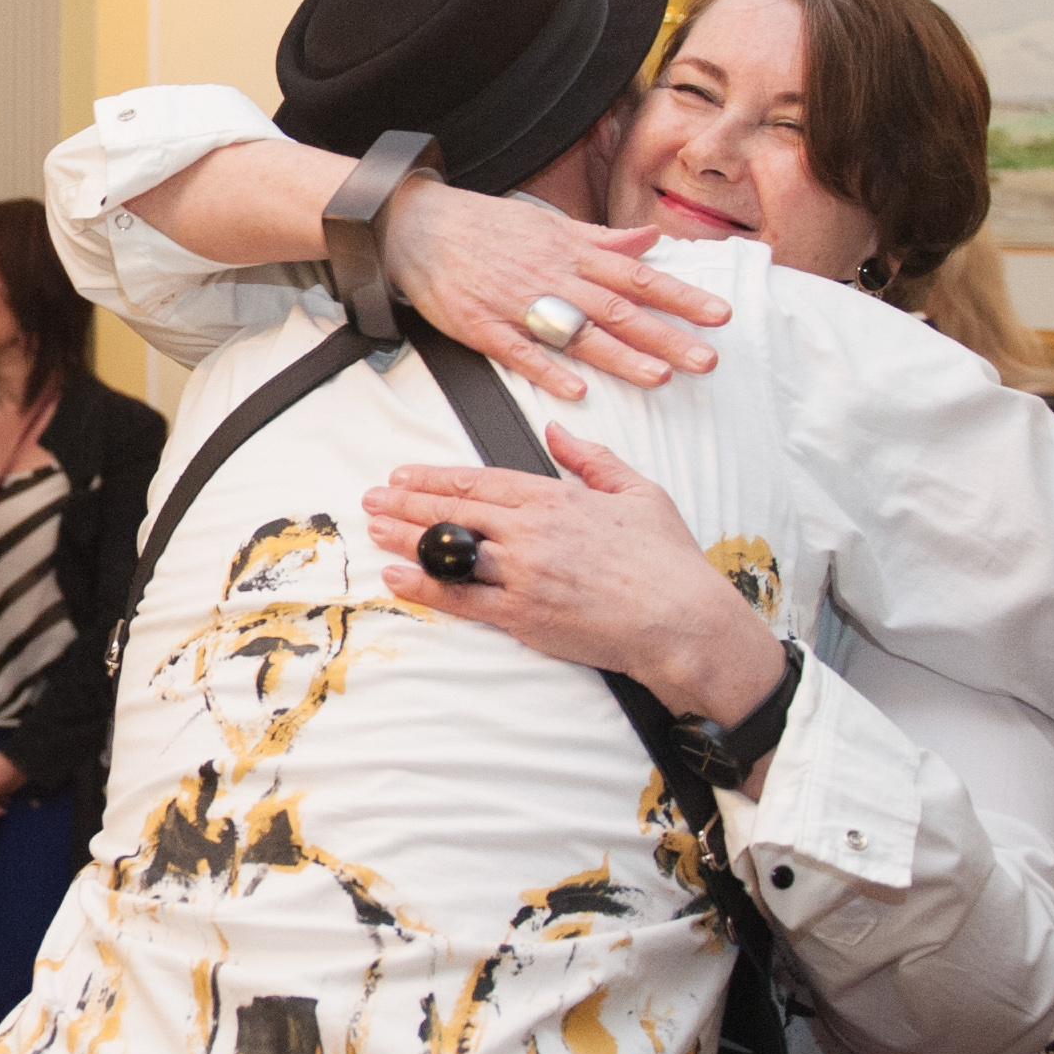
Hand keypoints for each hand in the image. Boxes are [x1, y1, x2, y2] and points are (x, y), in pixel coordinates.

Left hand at [363, 423, 785, 726]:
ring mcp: (522, 575)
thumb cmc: (666, 562)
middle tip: (373, 499)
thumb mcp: (638, 492)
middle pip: (454, 512)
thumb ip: (591, 459)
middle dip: (407, 504)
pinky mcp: (522, 616)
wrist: (680, 621)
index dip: (436, 478)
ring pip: (449, 552)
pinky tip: (397, 576)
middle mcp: (532, 533)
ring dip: (406, 540)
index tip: (406, 476)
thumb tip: (557, 432)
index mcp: (556, 498)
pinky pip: (461, 600)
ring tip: (374, 530)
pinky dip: (425, 587)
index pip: (480, 481)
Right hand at [380, 179, 727, 403]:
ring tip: (659, 376)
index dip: (681, 297)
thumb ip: (604, 239)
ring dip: (620, 356)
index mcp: (572, 253)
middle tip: (706, 359)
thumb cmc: (486, 226)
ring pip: (577, 332)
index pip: (638, 278)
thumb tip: (652, 240)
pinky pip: (520, 351)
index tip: (718, 315)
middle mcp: (553, 277)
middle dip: (666, 335)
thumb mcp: (551, 224)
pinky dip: (548, 369)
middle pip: (618, 310)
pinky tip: (577, 388)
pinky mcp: (482, 326)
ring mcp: (517, 303)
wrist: (416, 224)